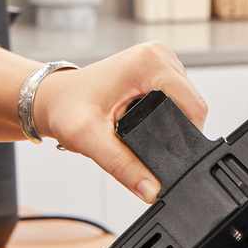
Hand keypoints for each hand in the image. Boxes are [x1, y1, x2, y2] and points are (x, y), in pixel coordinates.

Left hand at [32, 42, 207, 203]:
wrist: (54, 99)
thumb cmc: (67, 110)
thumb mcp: (91, 139)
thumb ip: (123, 166)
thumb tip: (152, 191)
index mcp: (150, 63)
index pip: (194, 108)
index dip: (187, 138)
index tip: (162, 153)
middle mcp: (159, 56)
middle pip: (193, 106)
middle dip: (176, 132)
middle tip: (139, 139)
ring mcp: (161, 60)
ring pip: (187, 105)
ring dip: (171, 124)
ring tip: (137, 128)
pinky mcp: (159, 70)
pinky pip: (178, 100)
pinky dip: (167, 116)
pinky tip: (143, 120)